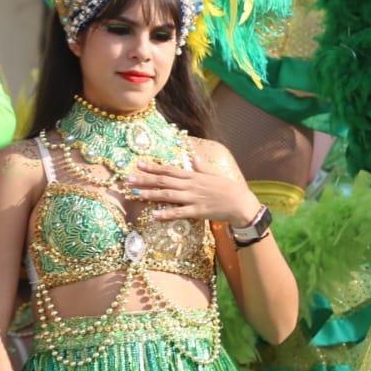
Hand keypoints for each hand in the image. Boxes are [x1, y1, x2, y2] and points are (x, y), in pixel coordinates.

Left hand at [128, 160, 257, 226]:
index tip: (139, 164)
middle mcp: (191, 185)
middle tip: (129, 179)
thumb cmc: (227, 188)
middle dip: (146, 179)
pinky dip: (166, 213)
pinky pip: (179, 212)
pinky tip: (154, 214)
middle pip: (164, 181)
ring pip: (168, 195)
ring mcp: (193, 198)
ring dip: (151, 194)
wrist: (240, 203)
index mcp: (193, 175)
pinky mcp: (197, 211)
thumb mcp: (214, 173)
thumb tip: (194, 157)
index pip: (169, 169)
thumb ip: (202, 166)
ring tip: (136, 193)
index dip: (153, 166)